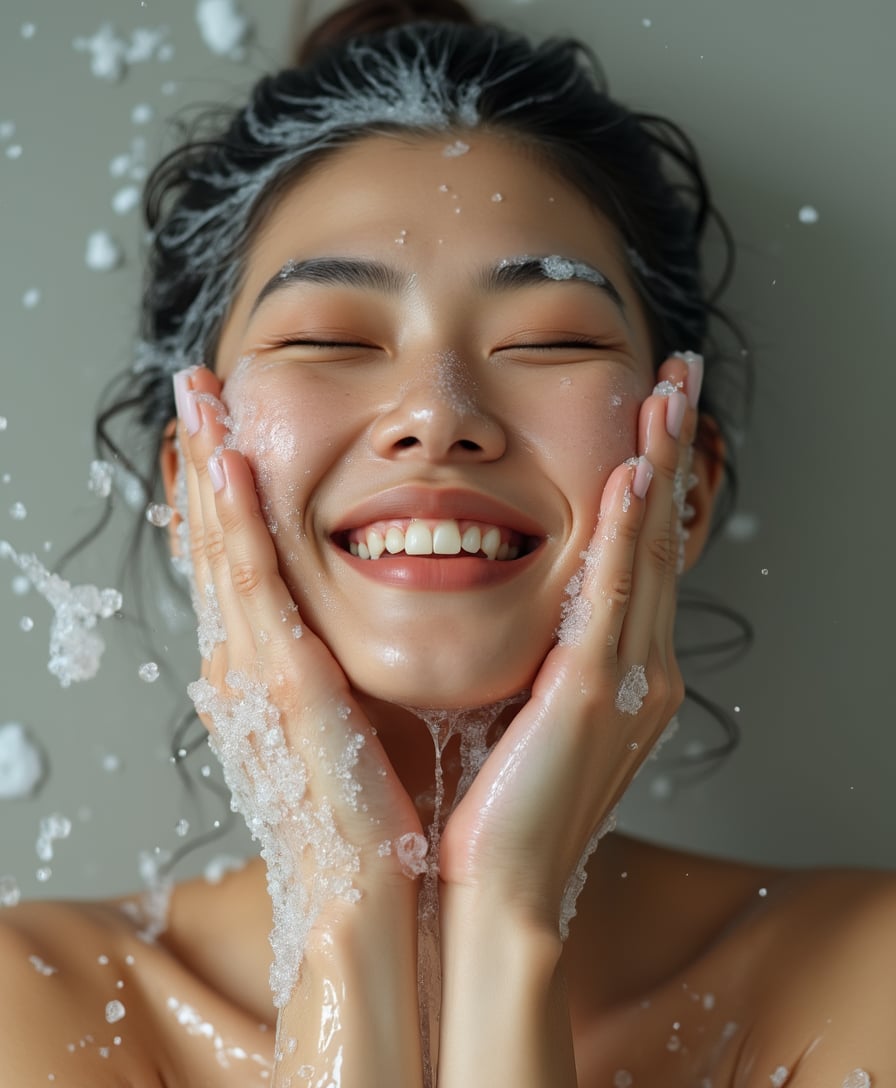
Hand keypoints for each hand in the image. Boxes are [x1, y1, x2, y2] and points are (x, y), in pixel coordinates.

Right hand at [174, 365, 421, 886]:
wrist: (370, 892)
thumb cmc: (369, 809)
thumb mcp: (345, 718)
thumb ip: (330, 664)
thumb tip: (332, 626)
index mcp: (263, 669)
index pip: (237, 563)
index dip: (223, 493)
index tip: (223, 428)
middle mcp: (243, 664)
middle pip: (217, 544)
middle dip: (204, 461)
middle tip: (196, 388)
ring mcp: (255, 674)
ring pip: (225, 552)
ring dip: (210, 472)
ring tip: (199, 401)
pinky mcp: (284, 689)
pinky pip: (254, 593)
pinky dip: (234, 529)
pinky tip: (227, 471)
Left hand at [439, 353, 698, 931]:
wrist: (501, 892)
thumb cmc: (505, 804)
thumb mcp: (532, 709)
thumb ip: (548, 654)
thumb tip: (532, 608)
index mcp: (624, 669)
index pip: (640, 552)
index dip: (651, 477)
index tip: (651, 414)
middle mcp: (643, 667)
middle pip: (659, 537)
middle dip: (672, 449)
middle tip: (681, 375)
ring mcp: (627, 681)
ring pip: (647, 552)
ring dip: (658, 467)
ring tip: (668, 394)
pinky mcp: (592, 698)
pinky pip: (613, 599)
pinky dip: (625, 535)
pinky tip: (632, 478)